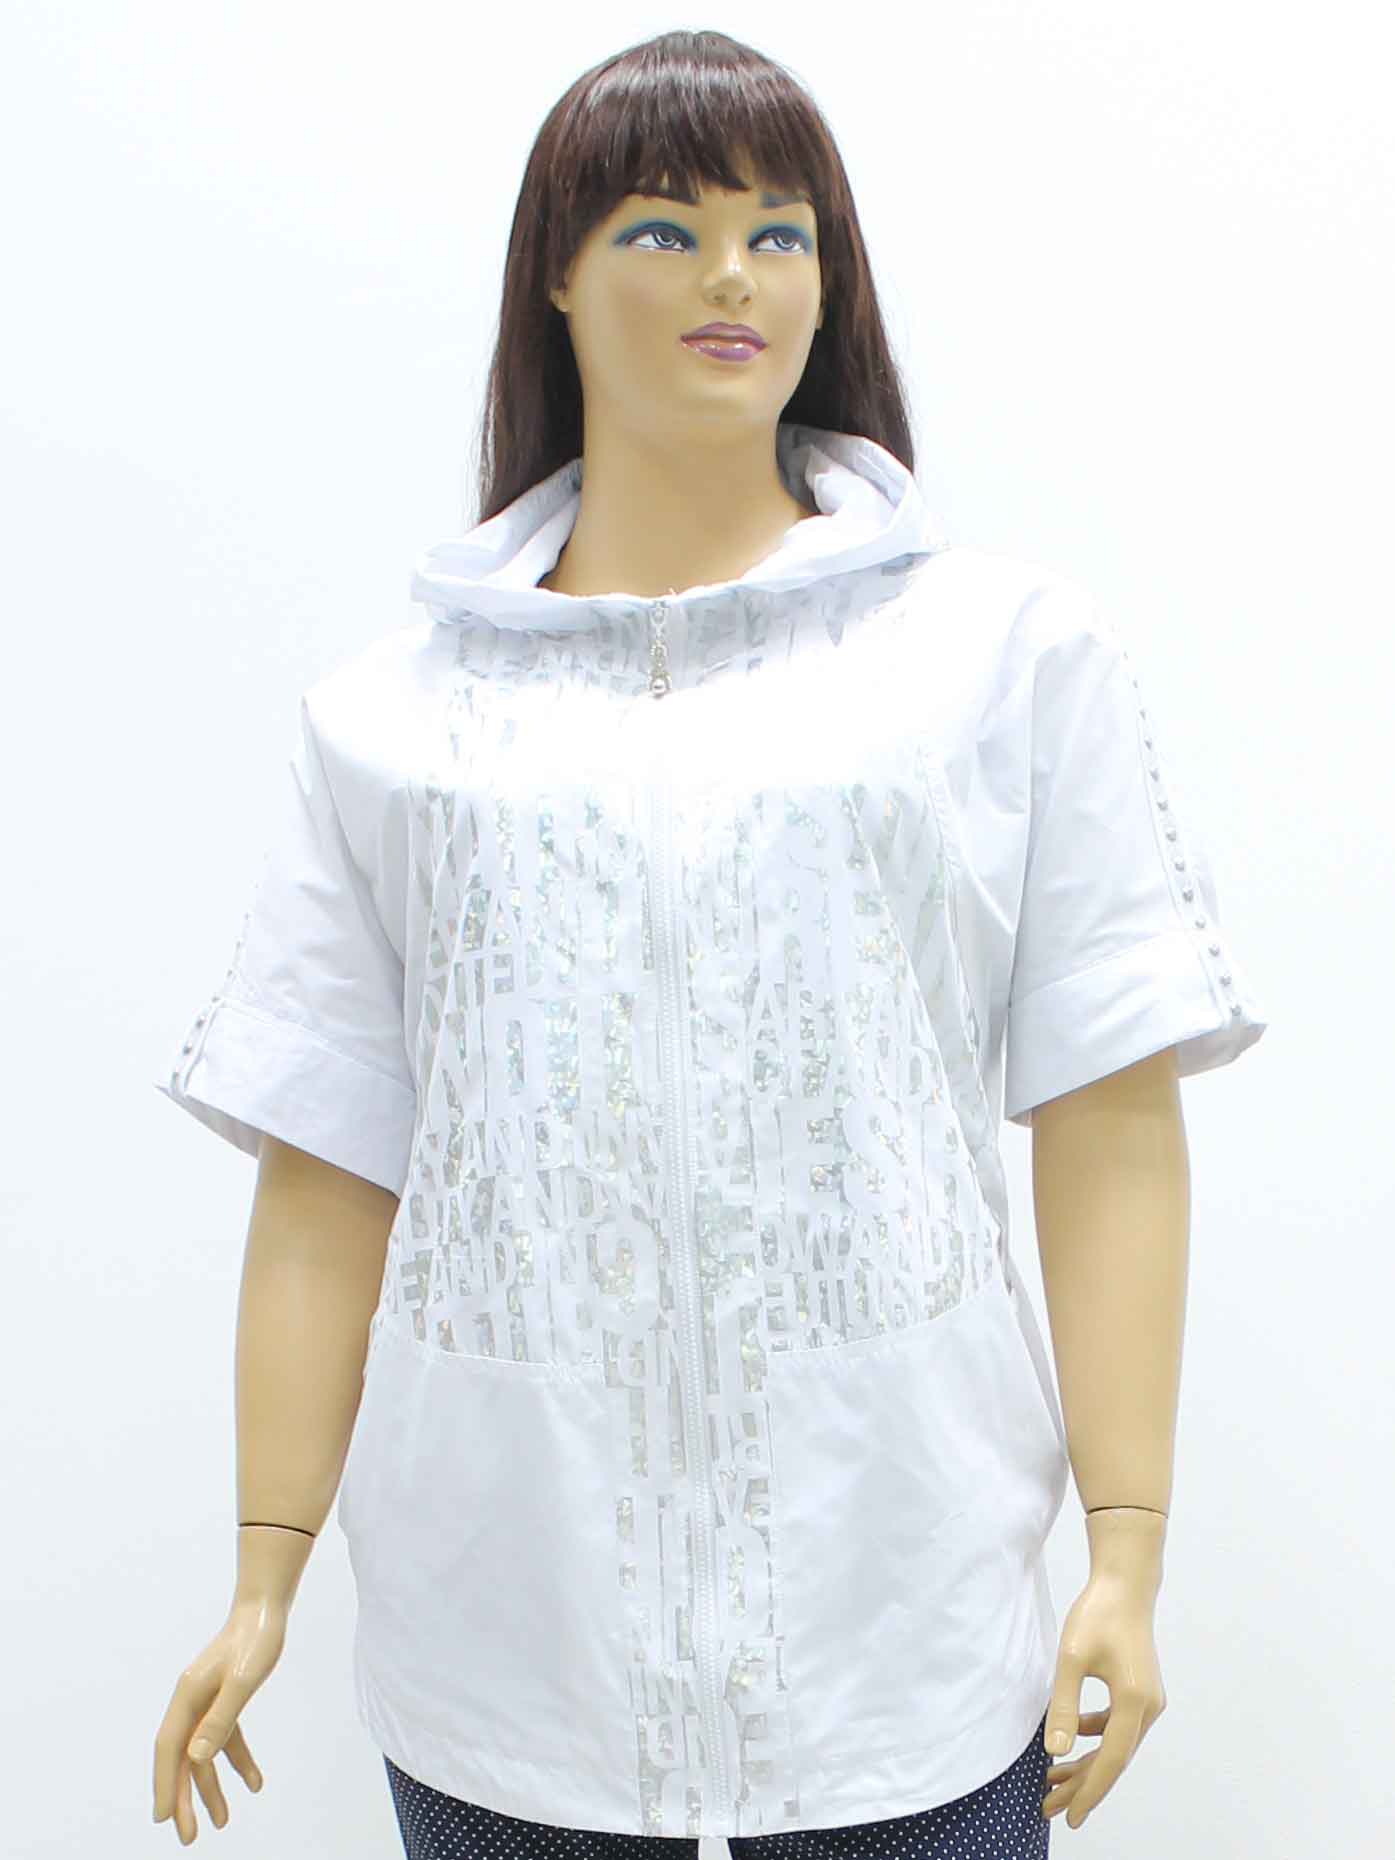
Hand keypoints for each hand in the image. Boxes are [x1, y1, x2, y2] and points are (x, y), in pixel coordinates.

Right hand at [152, 1595, 287, 1842]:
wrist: (267, 1607)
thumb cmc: (256, 1639)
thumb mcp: (243, 1681)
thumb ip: (220, 1719)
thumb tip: (196, 1758)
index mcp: (188, 1697)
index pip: (170, 1749)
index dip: (165, 1784)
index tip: (163, 1818)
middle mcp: (190, 1702)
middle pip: (182, 1757)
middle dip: (183, 1798)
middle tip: (189, 1837)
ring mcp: (206, 1701)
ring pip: (203, 1753)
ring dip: (211, 1787)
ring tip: (222, 1822)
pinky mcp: (225, 1699)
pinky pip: (226, 1738)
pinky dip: (237, 1761)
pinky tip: (254, 1783)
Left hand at [1040, 1568, 1166, 1829]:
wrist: (1125, 1584)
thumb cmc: (1097, 1614)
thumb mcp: (1071, 1658)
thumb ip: (1065, 1706)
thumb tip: (1056, 1751)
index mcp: (1134, 1702)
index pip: (1110, 1761)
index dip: (1089, 1792)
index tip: (1069, 1817)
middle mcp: (1148, 1708)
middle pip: (1114, 1760)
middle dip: (1082, 1785)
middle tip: (1050, 1806)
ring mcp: (1148, 1701)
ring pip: (1116, 1746)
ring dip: (1087, 1764)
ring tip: (1053, 1780)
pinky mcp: (1141, 1693)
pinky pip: (1118, 1728)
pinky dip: (1096, 1740)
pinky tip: (1073, 1740)